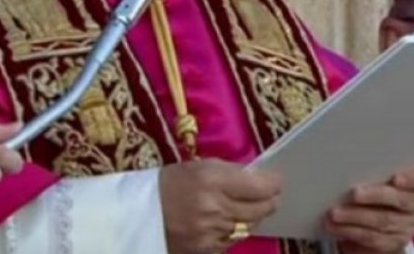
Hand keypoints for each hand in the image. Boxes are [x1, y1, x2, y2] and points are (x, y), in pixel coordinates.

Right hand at [159, 159, 281, 252]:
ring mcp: (212, 233)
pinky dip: (235, 232)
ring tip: (249, 208)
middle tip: (271, 195)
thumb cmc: (169, 183)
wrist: (137, 215)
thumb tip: (259, 178)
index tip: (276, 180)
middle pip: (261, 208)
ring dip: (253, 217)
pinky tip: (228, 223)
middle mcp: (215, 207)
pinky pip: (233, 241)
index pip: (261, 186)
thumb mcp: (200, 167)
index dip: (274, 183)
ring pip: (250, 226)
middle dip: (270, 200)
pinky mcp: (207, 251)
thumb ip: (231, 172)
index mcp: (212, 179)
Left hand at [327, 163, 413, 253]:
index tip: (397, 178)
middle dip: (376, 196)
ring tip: (335, 212)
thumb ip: (379, 163)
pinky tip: (336, 227)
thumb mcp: (383, 168)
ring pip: (384, 221)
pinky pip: (374, 238)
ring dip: (356, 217)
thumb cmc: (379, 180)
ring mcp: (409, 224)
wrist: (378, 211)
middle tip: (354, 193)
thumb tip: (354, 150)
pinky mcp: (395, 241)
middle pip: (403, 200)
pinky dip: (352, 231)